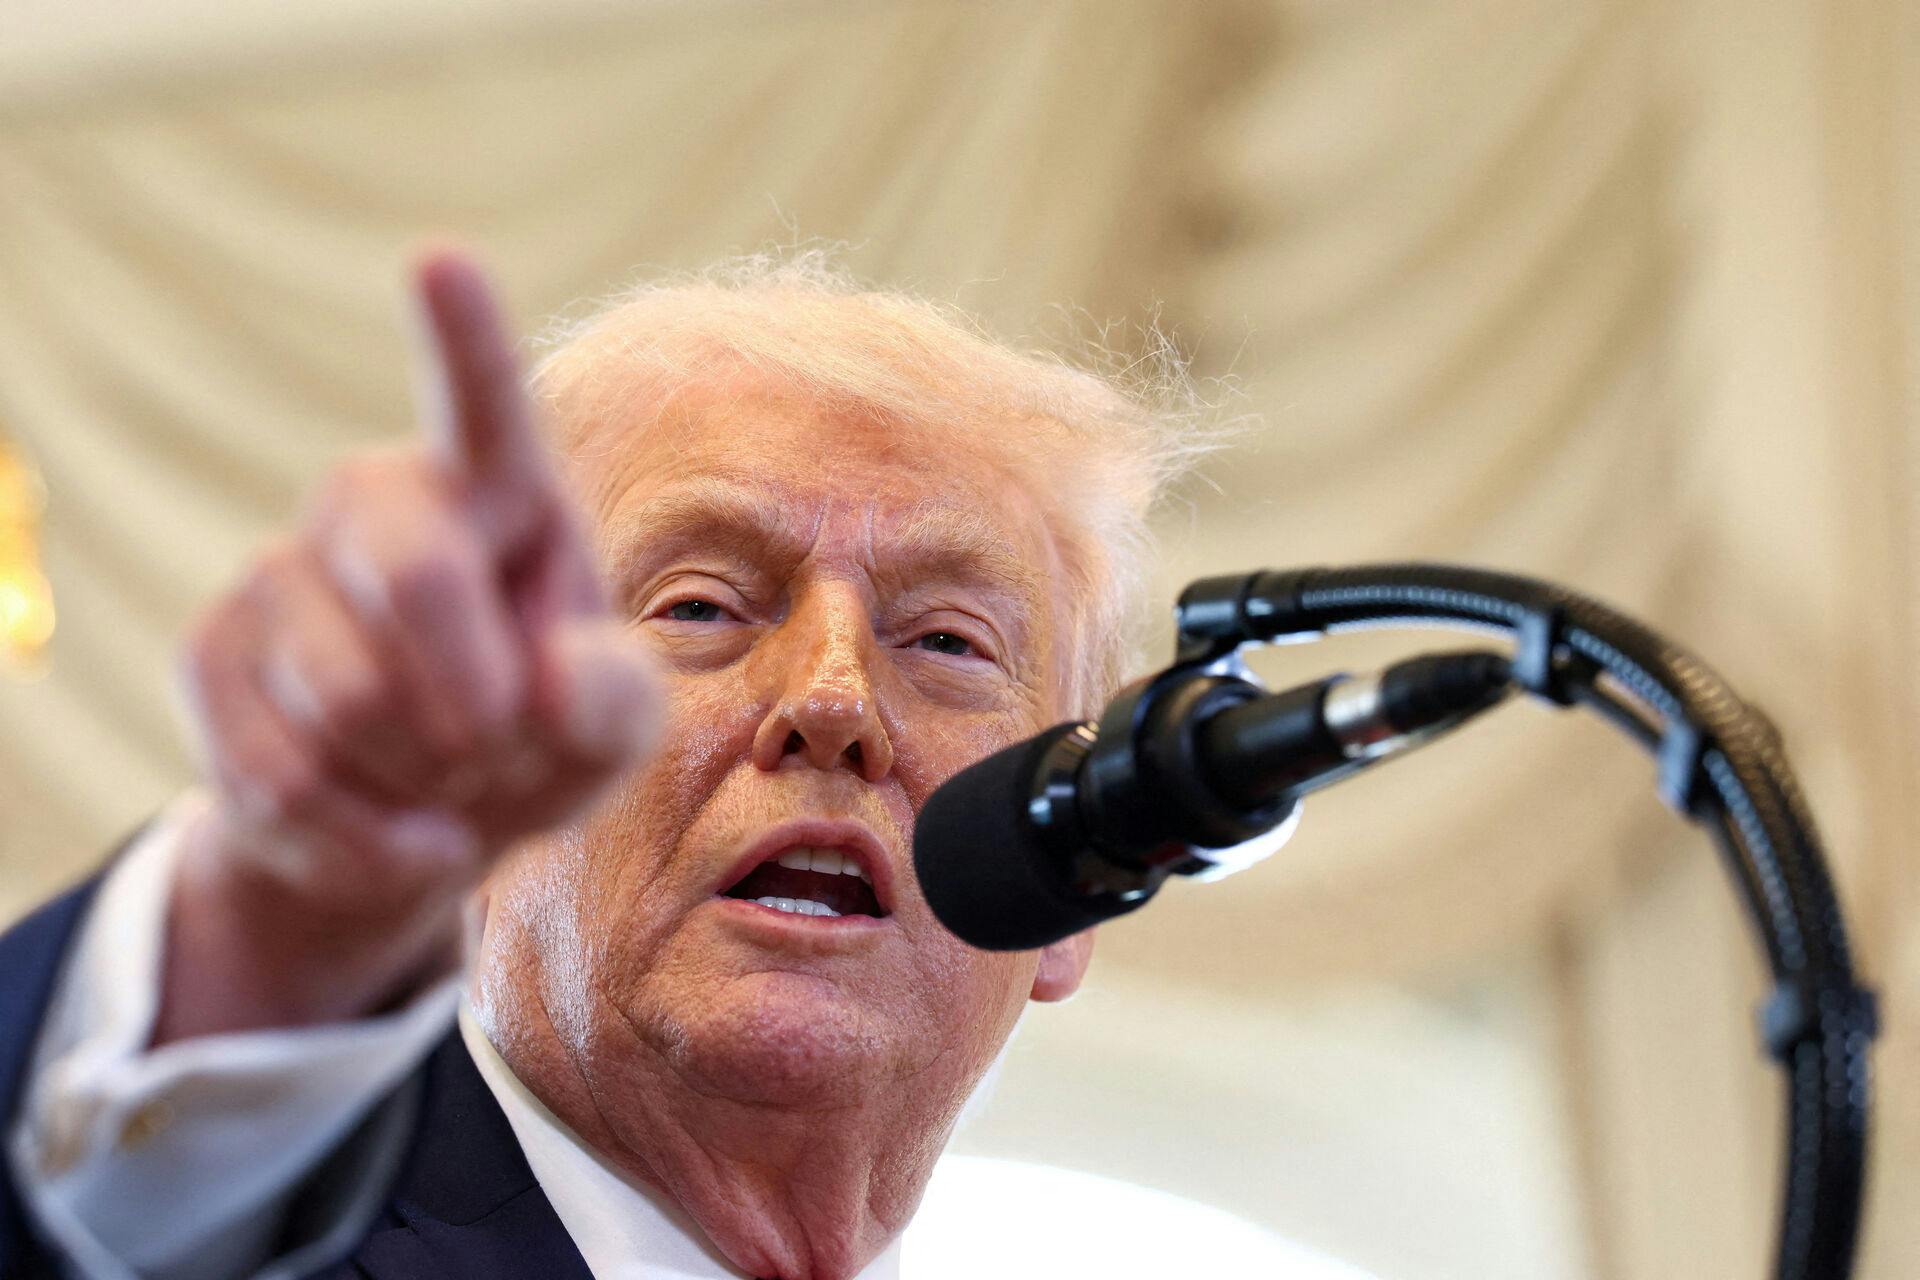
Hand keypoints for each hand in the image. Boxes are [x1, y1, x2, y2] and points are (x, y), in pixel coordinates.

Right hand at [155, 251, 657, 1042]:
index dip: (462, 336)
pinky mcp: (211, 655)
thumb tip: (553, 683)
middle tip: (498, 743)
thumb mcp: (609, 728)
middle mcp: (379, 501)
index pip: (483, 403)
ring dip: (420, 776)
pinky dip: (365, 840)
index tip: (441, 261)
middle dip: (475, 695)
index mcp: (500, 488)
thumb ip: (616, 701)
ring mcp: (281, 571)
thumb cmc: (540, 736)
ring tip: (444, 774)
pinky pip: (284, 775)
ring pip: (346, 697)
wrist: (422, 820)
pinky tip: (399, 832)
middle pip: (416, 575)